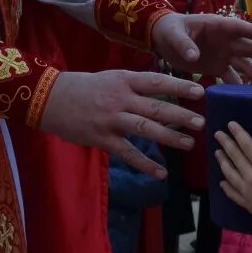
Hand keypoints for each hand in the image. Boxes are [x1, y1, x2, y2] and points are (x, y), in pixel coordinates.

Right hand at [37, 70, 203, 177]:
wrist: (50, 99)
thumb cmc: (84, 87)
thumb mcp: (111, 78)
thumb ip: (134, 86)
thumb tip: (164, 92)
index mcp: (123, 80)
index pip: (156, 82)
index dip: (179, 87)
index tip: (200, 91)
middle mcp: (119, 99)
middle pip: (155, 107)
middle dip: (180, 116)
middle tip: (201, 122)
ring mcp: (111, 120)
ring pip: (145, 129)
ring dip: (169, 138)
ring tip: (189, 144)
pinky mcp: (102, 138)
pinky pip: (127, 154)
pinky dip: (145, 165)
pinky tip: (161, 173)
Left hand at [152, 13, 251, 84]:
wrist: (162, 39)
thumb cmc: (170, 29)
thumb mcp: (174, 34)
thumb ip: (184, 44)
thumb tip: (194, 56)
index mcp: (218, 27)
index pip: (240, 28)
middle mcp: (225, 41)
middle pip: (249, 49)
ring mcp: (223, 55)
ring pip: (244, 66)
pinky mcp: (216, 67)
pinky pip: (231, 78)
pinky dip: (238, 87)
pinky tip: (247, 98)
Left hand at [214, 123, 251, 222]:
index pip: (248, 146)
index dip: (239, 134)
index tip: (230, 124)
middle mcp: (251, 176)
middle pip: (236, 157)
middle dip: (226, 144)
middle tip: (217, 134)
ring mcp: (246, 191)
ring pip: (230, 173)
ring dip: (223, 162)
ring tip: (217, 152)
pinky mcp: (246, 203)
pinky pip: (232, 193)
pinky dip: (226, 187)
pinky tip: (222, 183)